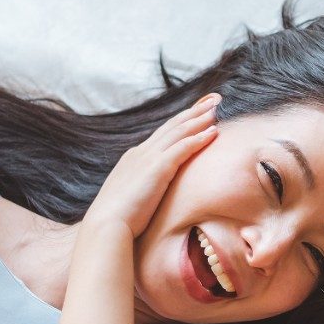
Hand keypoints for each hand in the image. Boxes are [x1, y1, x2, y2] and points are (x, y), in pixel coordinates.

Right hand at [83, 96, 220, 236]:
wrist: (106, 225)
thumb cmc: (118, 219)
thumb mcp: (131, 196)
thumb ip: (143, 187)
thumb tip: (153, 193)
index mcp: (135, 158)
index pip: (162, 134)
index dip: (181, 121)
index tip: (197, 111)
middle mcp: (141, 152)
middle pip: (173, 125)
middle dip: (194, 111)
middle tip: (214, 98)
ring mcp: (148, 158)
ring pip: (179, 131)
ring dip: (199, 118)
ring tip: (217, 108)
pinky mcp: (157, 168)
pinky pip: (183, 148)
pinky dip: (199, 138)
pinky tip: (214, 132)